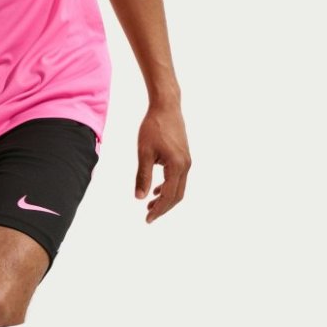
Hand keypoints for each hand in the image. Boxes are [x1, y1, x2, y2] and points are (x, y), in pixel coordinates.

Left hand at [134, 104, 190, 222]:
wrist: (166, 107)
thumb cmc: (153, 127)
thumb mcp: (144, 152)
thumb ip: (142, 176)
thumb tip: (139, 197)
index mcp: (177, 166)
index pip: (168, 195)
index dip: (158, 209)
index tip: (148, 219)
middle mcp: (186, 166)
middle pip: (177, 195)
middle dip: (163, 208)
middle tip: (148, 217)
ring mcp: (187, 161)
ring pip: (179, 188)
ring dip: (166, 198)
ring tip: (150, 206)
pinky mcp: (184, 157)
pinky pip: (179, 178)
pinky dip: (169, 187)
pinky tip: (157, 190)